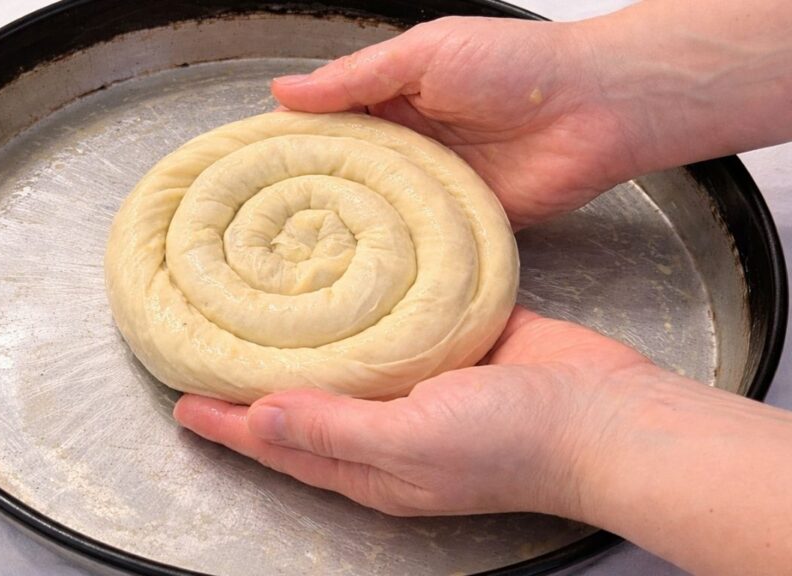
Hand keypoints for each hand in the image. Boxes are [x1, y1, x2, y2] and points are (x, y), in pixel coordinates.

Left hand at [173, 306, 653, 517]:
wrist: (610, 416)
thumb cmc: (519, 444)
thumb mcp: (415, 444)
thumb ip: (337, 431)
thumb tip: (260, 420)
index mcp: (373, 464)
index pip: (281, 444)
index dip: (228, 425)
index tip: (181, 402)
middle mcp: (389, 427)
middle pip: (306, 403)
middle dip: (254, 381)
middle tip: (208, 345)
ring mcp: (423, 384)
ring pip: (348, 358)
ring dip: (305, 338)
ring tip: (262, 305)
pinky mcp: (456, 343)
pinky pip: (399, 323)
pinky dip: (366, 304)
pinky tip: (346, 277)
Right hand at [270, 17, 641, 228]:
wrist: (595, 108)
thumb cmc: (515, 66)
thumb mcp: (423, 54)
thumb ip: (355, 77)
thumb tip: (283, 92)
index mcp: (393, 99)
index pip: (328, 125)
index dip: (291, 145)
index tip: (248, 171)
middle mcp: (407, 147)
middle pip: (346, 176)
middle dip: (311, 198)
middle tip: (264, 229)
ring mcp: (432, 189)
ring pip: (377, 214)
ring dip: (349, 231)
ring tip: (295, 260)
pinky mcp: (459, 225)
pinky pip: (418, 243)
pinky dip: (394, 255)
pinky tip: (356, 273)